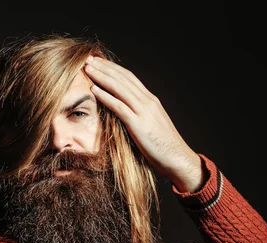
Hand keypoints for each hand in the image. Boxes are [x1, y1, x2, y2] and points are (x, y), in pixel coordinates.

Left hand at [84, 56, 204, 192]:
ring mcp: (144, 112)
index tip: (99, 62)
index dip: (113, 69)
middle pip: (123, 79)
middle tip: (89, 59)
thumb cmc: (162, 147)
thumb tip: (125, 114)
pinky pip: (119, 107)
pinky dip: (106, 96)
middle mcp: (148, 101)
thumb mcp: (149, 126)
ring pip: (120, 88)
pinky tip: (93, 90)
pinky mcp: (139, 124)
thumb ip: (138, 116)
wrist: (178, 159)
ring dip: (102, 77)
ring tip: (88, 69)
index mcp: (150, 101)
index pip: (129, 78)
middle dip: (105, 67)